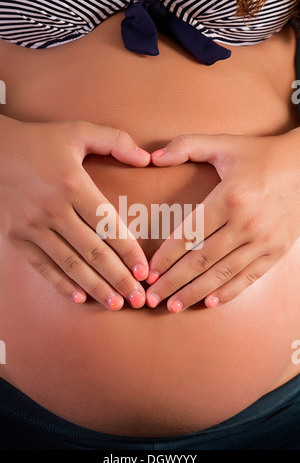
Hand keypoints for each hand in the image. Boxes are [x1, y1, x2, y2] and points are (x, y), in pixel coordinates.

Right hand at [0, 117, 150, 308]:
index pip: (109, 227)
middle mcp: (53, 209)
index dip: (129, 252)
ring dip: (95, 287)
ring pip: (70, 264)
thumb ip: (116, 141)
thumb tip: (147, 159)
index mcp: (73, 185)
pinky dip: (60, 283)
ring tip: (115, 303)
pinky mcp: (16, 236)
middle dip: (119, 278)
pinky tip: (79, 297)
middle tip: (138, 299)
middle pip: (94, 252)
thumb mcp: (78, 131)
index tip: (144, 271)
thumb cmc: (39, 141)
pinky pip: (42, 266)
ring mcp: (32, 226)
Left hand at [146, 130, 299, 311]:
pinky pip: (249, 277)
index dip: (166, 257)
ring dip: (195, 293)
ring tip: (173, 306)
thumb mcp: (223, 144)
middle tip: (153, 298)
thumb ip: (186, 146)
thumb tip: (152, 156)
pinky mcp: (276, 250)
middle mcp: (246, 223)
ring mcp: (263, 240)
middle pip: (201, 260)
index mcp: (229, 198)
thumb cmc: (260, 155)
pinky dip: (228, 292)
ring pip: (222, 274)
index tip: (149, 273)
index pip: (189, 235)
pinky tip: (210, 302)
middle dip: (173, 282)